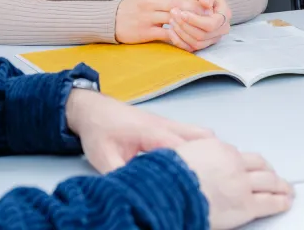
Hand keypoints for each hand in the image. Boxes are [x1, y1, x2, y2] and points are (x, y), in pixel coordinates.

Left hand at [65, 88, 212, 172]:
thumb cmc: (98, 130)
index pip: (181, 148)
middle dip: (209, 155)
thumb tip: (135, 193)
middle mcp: (165, 125)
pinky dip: (199, 146)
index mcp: (151, 132)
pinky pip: (192, 134)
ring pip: (200, 133)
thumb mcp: (104, 159)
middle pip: (202, 136)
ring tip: (205, 171)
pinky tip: (194, 163)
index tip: (198, 182)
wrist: (92, 109)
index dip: (191, 165)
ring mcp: (168, 124)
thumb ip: (122, 176)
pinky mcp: (167, 126)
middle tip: (211, 176)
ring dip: (206, 150)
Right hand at [115, 0, 203, 44]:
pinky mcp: (145, 32)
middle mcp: (151, 2)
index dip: (196, 3)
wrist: (112, 19)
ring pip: (174, 21)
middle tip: (208, 20)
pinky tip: (187, 41)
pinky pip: (166, 35)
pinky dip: (178, 38)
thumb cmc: (136, 5)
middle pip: (179, 7)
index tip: (208, 8)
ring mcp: (147, 18)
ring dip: (188, 26)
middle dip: (195, 14)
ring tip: (200, 30)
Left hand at [168, 0, 231, 51]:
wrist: (204, 4)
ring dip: (181, 33)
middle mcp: (221, 31)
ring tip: (171, 20)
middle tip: (173, 14)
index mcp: (224, 17)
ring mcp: (212, 40)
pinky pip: (190, 48)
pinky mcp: (202, 45)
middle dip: (185, 25)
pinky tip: (170, 30)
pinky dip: (179, 41)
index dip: (196, 20)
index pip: (211, 24)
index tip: (182, 13)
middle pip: (202, 35)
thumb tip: (205, 2)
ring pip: (196, 43)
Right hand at [175, 138, 293, 228]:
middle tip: (273, 175)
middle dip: (268, 170)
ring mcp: (241, 184)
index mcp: (216, 149)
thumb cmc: (167, 178)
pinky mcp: (246, 205)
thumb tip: (188, 156)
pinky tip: (284, 202)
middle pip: (259, 165)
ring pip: (269, 181)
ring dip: (280, 185)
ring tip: (286, 189)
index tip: (247, 166)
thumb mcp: (176, 154)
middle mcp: (233, 163)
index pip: (237, 154)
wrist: (169, 193)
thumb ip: (191, 154)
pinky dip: (280, 202)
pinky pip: (269, 202)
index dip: (244, 162)